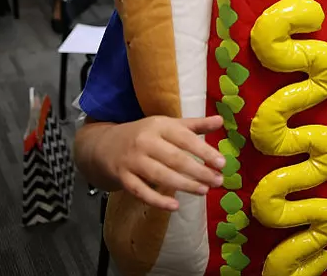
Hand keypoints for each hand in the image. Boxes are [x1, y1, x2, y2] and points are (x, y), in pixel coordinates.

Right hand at [99, 115, 225, 210]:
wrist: (104, 145)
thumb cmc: (145, 134)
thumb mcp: (168, 125)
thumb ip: (195, 125)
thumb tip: (220, 120)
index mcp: (160, 126)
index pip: (185, 139)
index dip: (204, 151)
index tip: (222, 163)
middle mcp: (145, 142)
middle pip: (175, 159)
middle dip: (198, 171)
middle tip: (217, 181)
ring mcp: (132, 160)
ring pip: (160, 175)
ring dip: (183, 185)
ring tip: (204, 191)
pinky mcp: (122, 177)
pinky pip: (140, 191)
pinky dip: (157, 200)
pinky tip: (174, 206)